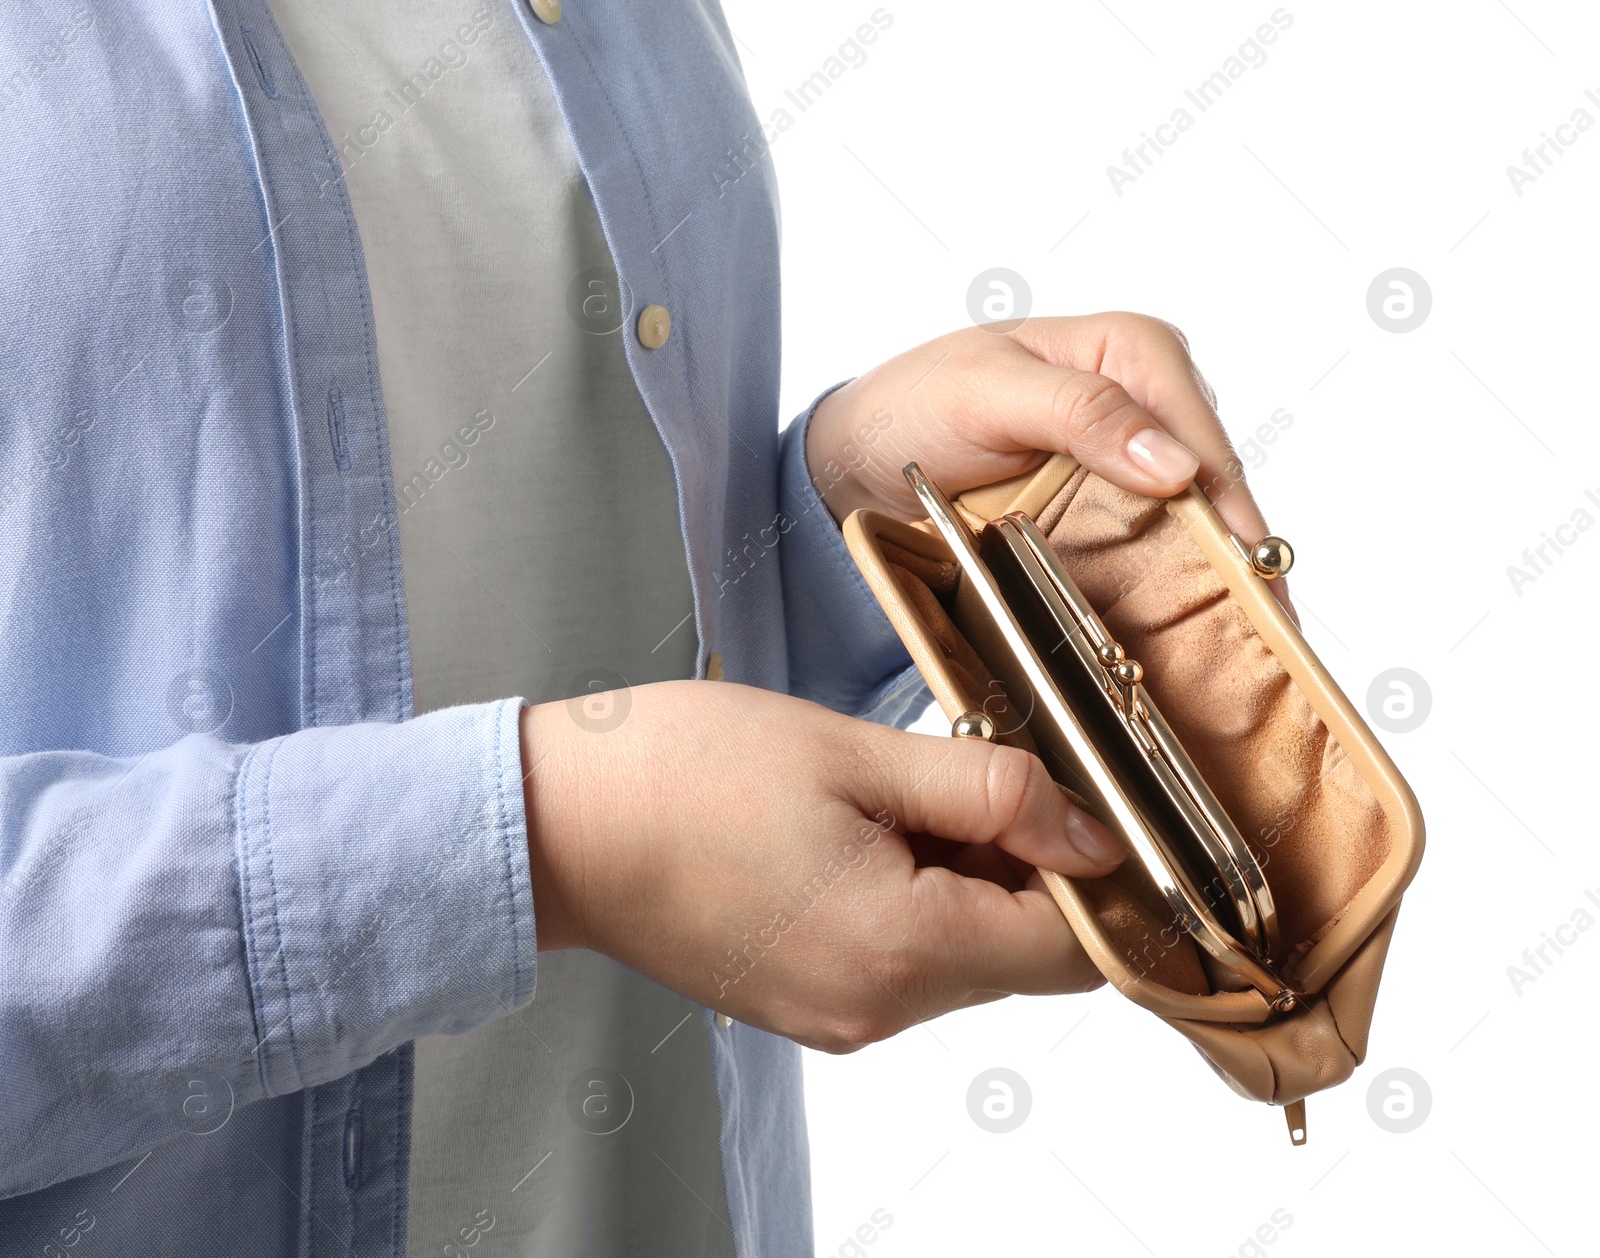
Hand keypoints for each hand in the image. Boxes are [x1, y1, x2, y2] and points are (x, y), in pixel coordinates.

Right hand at [519, 679, 1122, 1051]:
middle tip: (959, 767)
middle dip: (1020, 860)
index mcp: (900, 951)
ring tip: (889, 790)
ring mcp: (838, 1015)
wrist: (558, 824)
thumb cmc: (683, 775)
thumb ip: (989, 794)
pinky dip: (911, 894)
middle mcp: (877, 1009)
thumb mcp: (855, 756)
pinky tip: (857, 826)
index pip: (1071, 950)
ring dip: (961, 872)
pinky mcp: (805, 1001)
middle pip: (1017, 953)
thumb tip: (1090, 833)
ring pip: (960, 952)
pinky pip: (902, 957)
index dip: (1093, 871)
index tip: (1072, 796)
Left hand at [804, 312, 1293, 612]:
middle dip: (1240, 560)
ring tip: (1250, 654)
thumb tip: (1178, 465)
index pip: (1203, 437)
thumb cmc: (918, 400)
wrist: (862, 455)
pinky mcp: (1109, 513)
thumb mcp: (989, 391)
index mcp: (1134, 350)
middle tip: (1270, 638)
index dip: (1234, 510)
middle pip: (1215, 489)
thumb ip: (1081, 412)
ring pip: (1196, 528)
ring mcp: (1132, 463)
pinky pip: (1153, 554)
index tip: (1258, 579)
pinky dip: (1171, 594)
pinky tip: (1196, 641)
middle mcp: (1149, 402)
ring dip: (1215, 586)